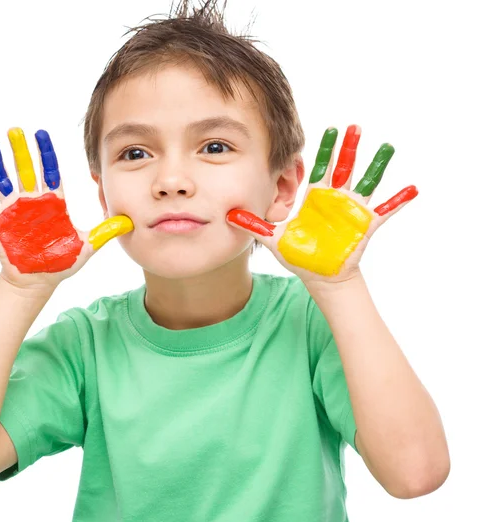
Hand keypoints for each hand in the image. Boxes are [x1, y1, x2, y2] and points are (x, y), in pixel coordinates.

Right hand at [0, 127, 132, 290]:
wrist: (39, 280)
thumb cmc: (62, 261)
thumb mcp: (87, 246)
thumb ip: (105, 232)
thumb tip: (130, 223)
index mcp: (53, 203)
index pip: (51, 172)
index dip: (46, 153)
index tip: (42, 133)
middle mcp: (32, 201)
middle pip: (26, 170)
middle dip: (21, 151)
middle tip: (16, 130)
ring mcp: (13, 210)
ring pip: (3, 180)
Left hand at [226, 124, 417, 284]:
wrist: (320, 276)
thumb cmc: (299, 255)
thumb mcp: (274, 239)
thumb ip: (254, 225)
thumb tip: (228, 216)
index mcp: (315, 198)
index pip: (319, 168)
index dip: (324, 150)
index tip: (329, 130)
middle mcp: (335, 199)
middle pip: (342, 167)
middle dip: (347, 147)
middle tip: (353, 126)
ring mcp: (352, 210)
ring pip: (365, 181)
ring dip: (375, 165)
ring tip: (386, 146)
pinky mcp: (365, 224)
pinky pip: (385, 210)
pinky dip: (398, 200)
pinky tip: (412, 188)